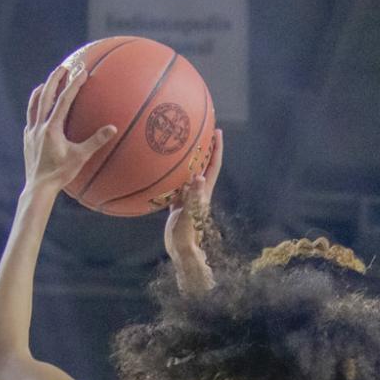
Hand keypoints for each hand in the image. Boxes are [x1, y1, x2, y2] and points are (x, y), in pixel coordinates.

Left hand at [23, 61, 116, 198]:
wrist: (38, 188)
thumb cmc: (60, 175)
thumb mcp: (80, 158)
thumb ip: (96, 141)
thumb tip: (112, 128)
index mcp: (52, 128)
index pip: (64, 99)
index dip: (74, 84)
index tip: (81, 71)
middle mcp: (39, 126)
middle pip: (45, 95)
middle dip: (54, 79)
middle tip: (63, 66)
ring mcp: (31, 132)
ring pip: (33, 105)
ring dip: (41, 92)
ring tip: (46, 83)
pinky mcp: (27, 140)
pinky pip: (30, 119)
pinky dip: (35, 110)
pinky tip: (39, 111)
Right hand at [163, 128, 222, 295]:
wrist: (180, 250)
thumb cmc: (186, 235)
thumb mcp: (189, 215)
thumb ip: (193, 197)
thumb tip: (198, 177)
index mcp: (204, 191)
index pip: (213, 165)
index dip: (217, 148)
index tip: (217, 130)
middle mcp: (198, 191)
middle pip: (204, 164)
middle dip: (205, 146)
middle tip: (201, 128)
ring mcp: (188, 196)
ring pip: (190, 171)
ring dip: (189, 157)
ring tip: (182, 142)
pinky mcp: (179, 202)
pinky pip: (177, 182)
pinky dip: (172, 172)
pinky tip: (162, 166)